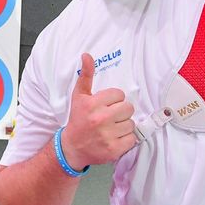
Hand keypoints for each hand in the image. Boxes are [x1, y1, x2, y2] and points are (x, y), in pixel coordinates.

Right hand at [61, 53, 136, 168]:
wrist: (72, 147)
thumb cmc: (78, 119)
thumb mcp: (79, 96)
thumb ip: (86, 75)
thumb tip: (87, 55)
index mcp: (92, 104)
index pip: (119, 94)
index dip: (114, 100)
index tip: (106, 105)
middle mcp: (100, 119)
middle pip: (128, 108)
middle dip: (121, 112)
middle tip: (111, 117)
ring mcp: (107, 135)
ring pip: (131, 123)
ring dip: (124, 126)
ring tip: (112, 128)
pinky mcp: (114, 149)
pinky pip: (132, 138)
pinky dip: (126, 139)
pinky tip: (115, 138)